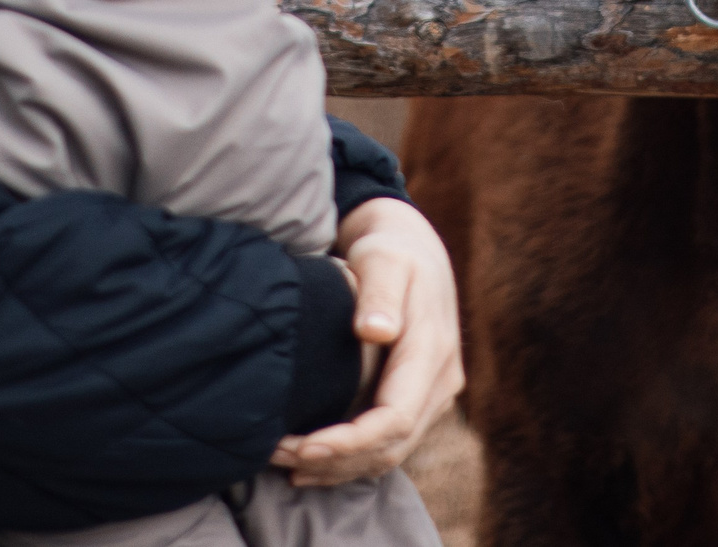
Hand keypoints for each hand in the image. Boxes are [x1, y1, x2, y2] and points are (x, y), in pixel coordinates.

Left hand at [270, 198, 462, 486]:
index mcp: (433, 351)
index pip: (395, 418)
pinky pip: (385, 445)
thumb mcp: (384, 260)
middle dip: (333, 460)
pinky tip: (308, 462)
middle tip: (276, 454)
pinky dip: (347, 460)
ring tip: (283, 461)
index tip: (304, 445)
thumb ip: (379, 294)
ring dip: (336, 466)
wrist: (414, 250)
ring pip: (388, 454)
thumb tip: (376, 330)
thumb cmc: (391, 252)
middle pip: (390, 447)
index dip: (350, 442)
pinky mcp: (416, 402)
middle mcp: (441, 382)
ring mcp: (433, 396)